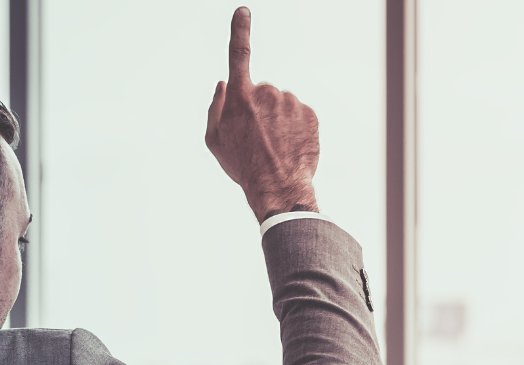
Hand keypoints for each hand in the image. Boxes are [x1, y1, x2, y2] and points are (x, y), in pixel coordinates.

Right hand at [203, 7, 319, 221]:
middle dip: (259, 109)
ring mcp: (290, 102)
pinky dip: (294, 127)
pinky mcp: (309, 113)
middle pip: (261, 92)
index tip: (243, 12)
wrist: (278, 187)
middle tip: (256, 138)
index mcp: (240, 96)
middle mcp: (267, 92)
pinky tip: (289, 146)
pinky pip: (299, 114)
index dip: (240, 30)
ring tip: (274, 146)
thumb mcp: (214, 140)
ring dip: (278, 120)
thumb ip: (214, 107)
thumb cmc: (243, 165)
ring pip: (281, 104)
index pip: (239, 54)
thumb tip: (222, 83)